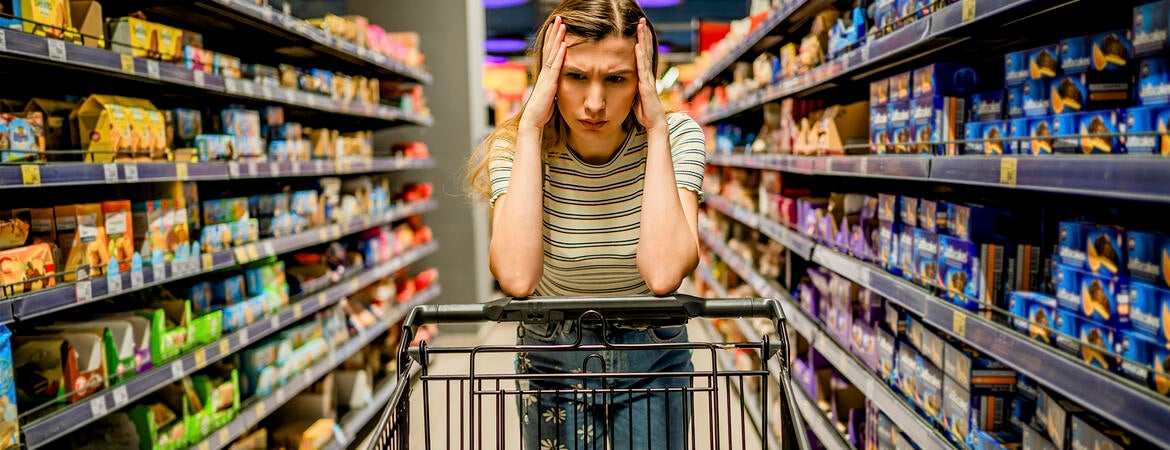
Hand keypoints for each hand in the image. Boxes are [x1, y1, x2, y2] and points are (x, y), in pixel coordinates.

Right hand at [519, 16, 566, 130]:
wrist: (534, 119)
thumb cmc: (542, 110)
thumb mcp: (550, 95)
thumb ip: (554, 87)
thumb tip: (558, 85)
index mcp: (545, 74)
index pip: (549, 52)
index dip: (552, 39)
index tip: (555, 27)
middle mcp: (545, 72)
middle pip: (550, 48)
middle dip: (554, 33)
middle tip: (558, 19)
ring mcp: (546, 76)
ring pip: (552, 53)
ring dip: (557, 38)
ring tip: (562, 25)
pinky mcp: (550, 82)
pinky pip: (556, 65)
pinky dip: (560, 54)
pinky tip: (564, 44)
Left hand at [633, 18, 666, 132]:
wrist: (655, 123)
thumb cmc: (645, 113)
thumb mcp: (635, 97)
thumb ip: (632, 88)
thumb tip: (625, 83)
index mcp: (645, 77)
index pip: (643, 55)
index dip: (642, 42)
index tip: (640, 30)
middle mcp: (648, 75)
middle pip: (646, 50)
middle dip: (644, 35)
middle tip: (641, 21)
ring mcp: (648, 78)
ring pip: (645, 55)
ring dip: (643, 40)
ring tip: (640, 26)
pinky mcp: (646, 85)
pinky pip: (642, 68)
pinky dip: (640, 56)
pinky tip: (637, 45)